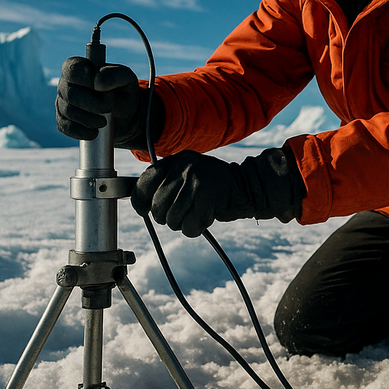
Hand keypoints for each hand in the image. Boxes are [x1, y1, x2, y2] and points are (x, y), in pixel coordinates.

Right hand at [55, 57, 148, 146]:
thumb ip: (114, 74)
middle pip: (71, 94)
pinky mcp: (63, 120)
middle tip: (109, 109)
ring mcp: (62, 102)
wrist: (126, 118)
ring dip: (89, 120)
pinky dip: (81, 132)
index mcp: (80, 68)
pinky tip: (94, 133)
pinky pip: (65, 127)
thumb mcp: (127, 79)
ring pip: (68, 111)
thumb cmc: (124, 93)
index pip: (72, 69)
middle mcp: (67, 83)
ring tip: (104, 122)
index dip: (87, 79)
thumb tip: (96, 82)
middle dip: (94, 105)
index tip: (103, 88)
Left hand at [131, 148, 302, 236]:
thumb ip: (167, 183)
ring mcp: (197, 181)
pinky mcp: (208, 197)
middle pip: (158, 205)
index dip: (141, 200)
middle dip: (167, 217)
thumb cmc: (214, 186)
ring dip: (181, 224)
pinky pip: (188, 226)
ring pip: (171, 218)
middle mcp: (185, 167)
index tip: (144, 210)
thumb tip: (139, 203)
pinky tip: (204, 219)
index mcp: (177, 159)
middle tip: (182, 213)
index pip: (146, 181)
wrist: (249, 186)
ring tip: (194, 215)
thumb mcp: (189, 174)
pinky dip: (194, 229)